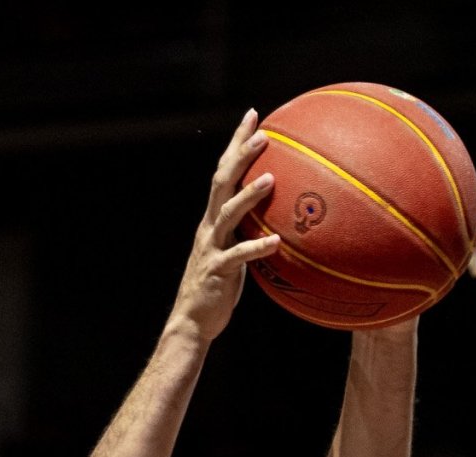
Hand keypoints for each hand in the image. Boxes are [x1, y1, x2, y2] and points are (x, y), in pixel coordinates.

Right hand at [168, 110, 281, 345]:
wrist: (193, 321)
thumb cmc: (218, 289)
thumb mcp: (235, 254)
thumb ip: (250, 233)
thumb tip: (282, 221)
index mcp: (213, 219)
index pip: (224, 172)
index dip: (236, 144)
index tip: (253, 116)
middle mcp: (209, 227)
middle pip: (222, 182)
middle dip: (240, 155)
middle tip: (262, 133)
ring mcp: (211, 247)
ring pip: (227, 214)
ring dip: (248, 195)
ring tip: (270, 178)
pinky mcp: (217, 271)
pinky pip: (238, 256)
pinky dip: (256, 247)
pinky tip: (277, 241)